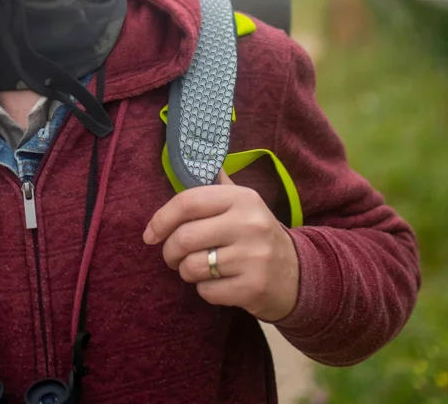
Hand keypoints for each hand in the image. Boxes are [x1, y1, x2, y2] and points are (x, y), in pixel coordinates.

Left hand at [143, 170, 298, 321]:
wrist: (297, 274)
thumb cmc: (256, 234)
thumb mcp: (242, 204)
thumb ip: (215, 184)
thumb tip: (189, 157)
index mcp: (241, 198)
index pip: (187, 202)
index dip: (161, 219)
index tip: (150, 234)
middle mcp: (249, 223)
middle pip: (185, 237)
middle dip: (169, 251)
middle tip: (172, 257)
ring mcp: (254, 257)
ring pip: (193, 267)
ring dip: (185, 271)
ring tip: (196, 269)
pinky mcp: (254, 287)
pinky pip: (207, 291)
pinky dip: (204, 290)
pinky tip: (218, 283)